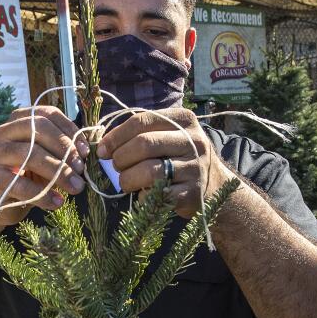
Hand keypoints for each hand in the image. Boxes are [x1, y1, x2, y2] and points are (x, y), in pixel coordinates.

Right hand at [0, 106, 88, 228]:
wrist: (0, 199)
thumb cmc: (28, 174)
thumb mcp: (47, 157)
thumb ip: (63, 150)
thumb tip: (85, 153)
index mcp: (20, 119)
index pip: (48, 114)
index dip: (69, 130)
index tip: (85, 151)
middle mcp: (5, 131)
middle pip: (38, 129)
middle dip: (64, 149)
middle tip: (81, 169)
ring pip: (30, 155)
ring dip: (58, 171)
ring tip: (76, 187)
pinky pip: (19, 184)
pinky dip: (42, 194)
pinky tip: (57, 202)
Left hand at [97, 107, 232, 217]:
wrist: (214, 186)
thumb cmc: (180, 159)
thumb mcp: (169, 137)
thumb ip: (141, 134)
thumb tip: (103, 145)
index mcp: (184, 120)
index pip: (142, 121)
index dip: (116, 136)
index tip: (102, 150)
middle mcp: (194, 141)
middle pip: (144, 144)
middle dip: (121, 157)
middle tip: (116, 167)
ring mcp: (195, 168)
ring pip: (150, 170)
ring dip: (128, 179)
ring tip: (126, 182)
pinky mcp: (193, 193)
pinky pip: (157, 194)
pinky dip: (143, 197)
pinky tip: (144, 195)